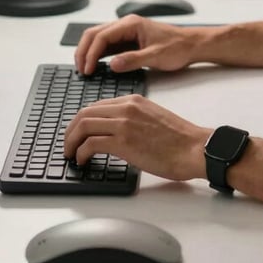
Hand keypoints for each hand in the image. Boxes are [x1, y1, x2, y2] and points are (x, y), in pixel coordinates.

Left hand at [63, 94, 211, 181]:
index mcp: (133, 100)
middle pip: (84, 114)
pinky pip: (91, 144)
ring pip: (83, 127)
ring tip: (72, 155)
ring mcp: (124, 124)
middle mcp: (126, 108)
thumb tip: (115, 132)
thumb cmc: (179, 139)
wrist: (194, 148)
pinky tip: (83, 161)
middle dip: (71, 131)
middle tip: (68, 145)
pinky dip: (81, 153)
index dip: (81, 121)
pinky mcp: (124, 143)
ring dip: (72, 142)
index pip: (97, 106)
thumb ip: (133, 118)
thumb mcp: (152, 117)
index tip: (77, 133)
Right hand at [74, 15, 200, 74]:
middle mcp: (126, 25)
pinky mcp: (129, 40)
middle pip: (94, 34)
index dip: (90, 53)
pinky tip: (95, 66)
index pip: (101, 36)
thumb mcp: (156, 56)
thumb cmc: (177, 47)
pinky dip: (98, 54)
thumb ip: (133, 60)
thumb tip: (112, 65)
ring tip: (84, 69)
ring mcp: (126, 31)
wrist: (191, 45)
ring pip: (98, 38)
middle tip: (80, 70)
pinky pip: (107, 45)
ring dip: (89, 52)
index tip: (87, 69)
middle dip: (84, 51)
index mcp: (131, 24)